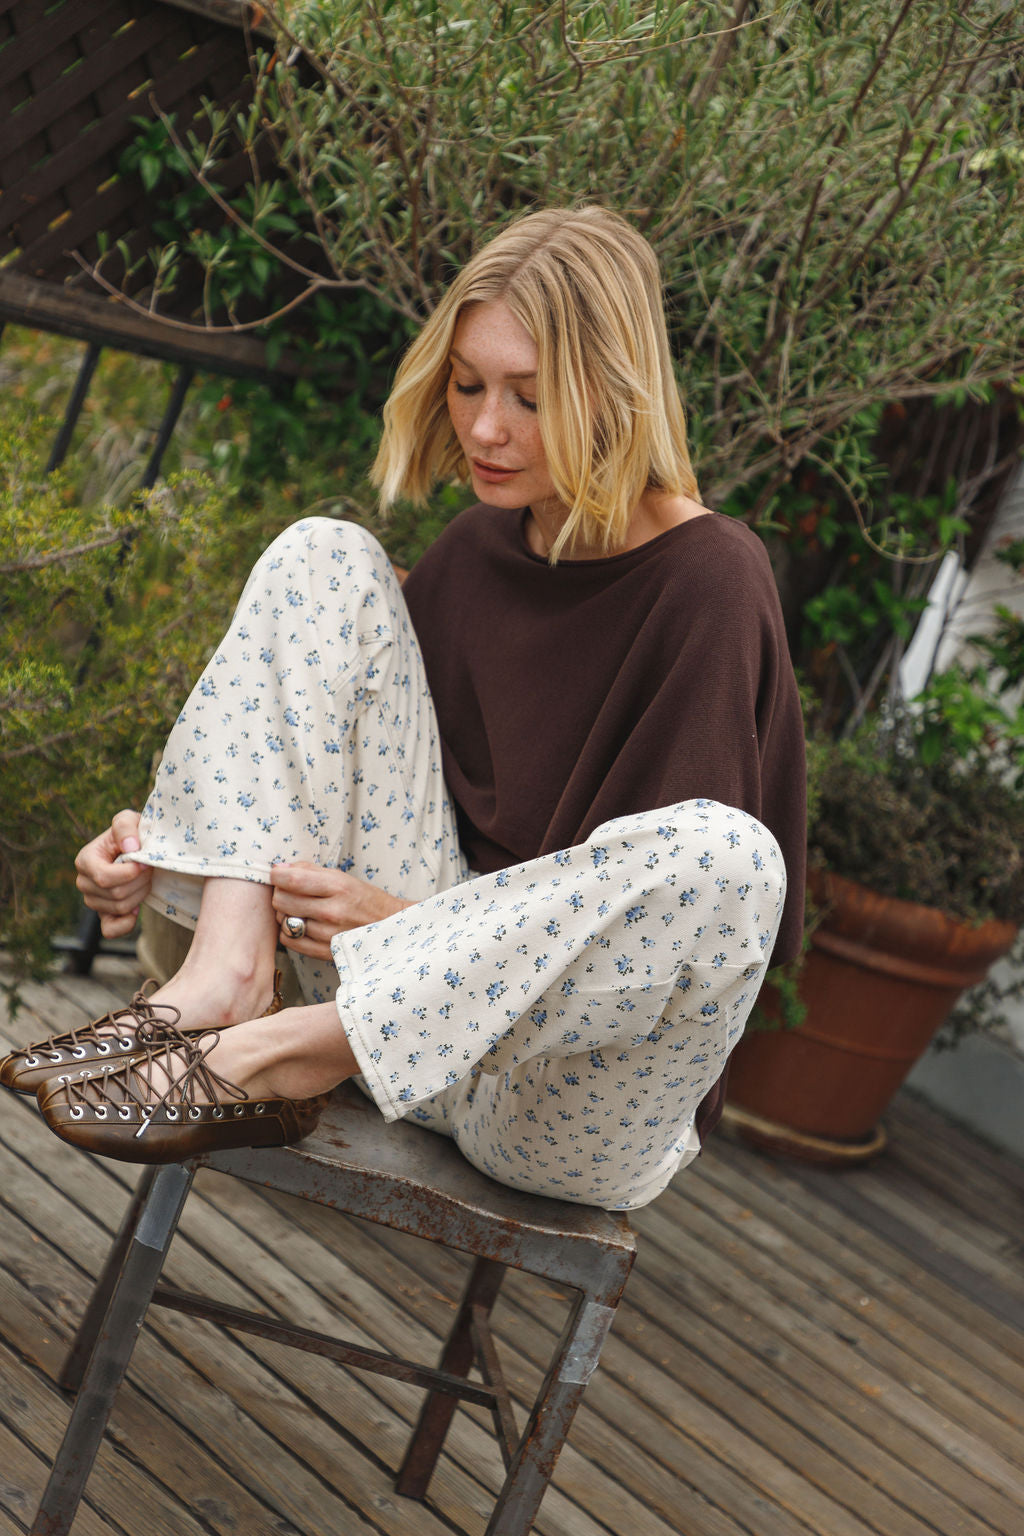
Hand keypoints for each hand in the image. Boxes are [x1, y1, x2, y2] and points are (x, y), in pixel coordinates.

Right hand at [74, 810, 151, 937]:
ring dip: (140, 894)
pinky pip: (111, 930)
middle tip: (149, 869)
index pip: (105, 878)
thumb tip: (130, 848)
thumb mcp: (129, 820)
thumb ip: (126, 826)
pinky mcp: (103, 915)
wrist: (138, 849)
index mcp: (85, 860)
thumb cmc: (132, 834)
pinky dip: (127, 922)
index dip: (129, 874)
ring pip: (120, 907)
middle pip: (115, 894)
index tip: (145, 863)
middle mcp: (84, 882)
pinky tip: (137, 908)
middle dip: (140, 882)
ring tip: (144, 879)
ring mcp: (92, 901)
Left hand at [271, 862, 411, 961]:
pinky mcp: (324, 952)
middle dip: (281, 893)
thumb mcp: (343, 877)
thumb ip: (310, 870)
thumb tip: (280, 867)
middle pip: (281, 900)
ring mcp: (327, 935)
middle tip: (291, 892)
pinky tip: (302, 925)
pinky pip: (289, 940)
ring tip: (300, 909)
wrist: (390, 928)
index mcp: (338, 887)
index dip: (277, 874)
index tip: (278, 874)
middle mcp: (332, 912)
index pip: (291, 879)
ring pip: (283, 921)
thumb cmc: (365, 900)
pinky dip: (290, 932)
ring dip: (286, 913)